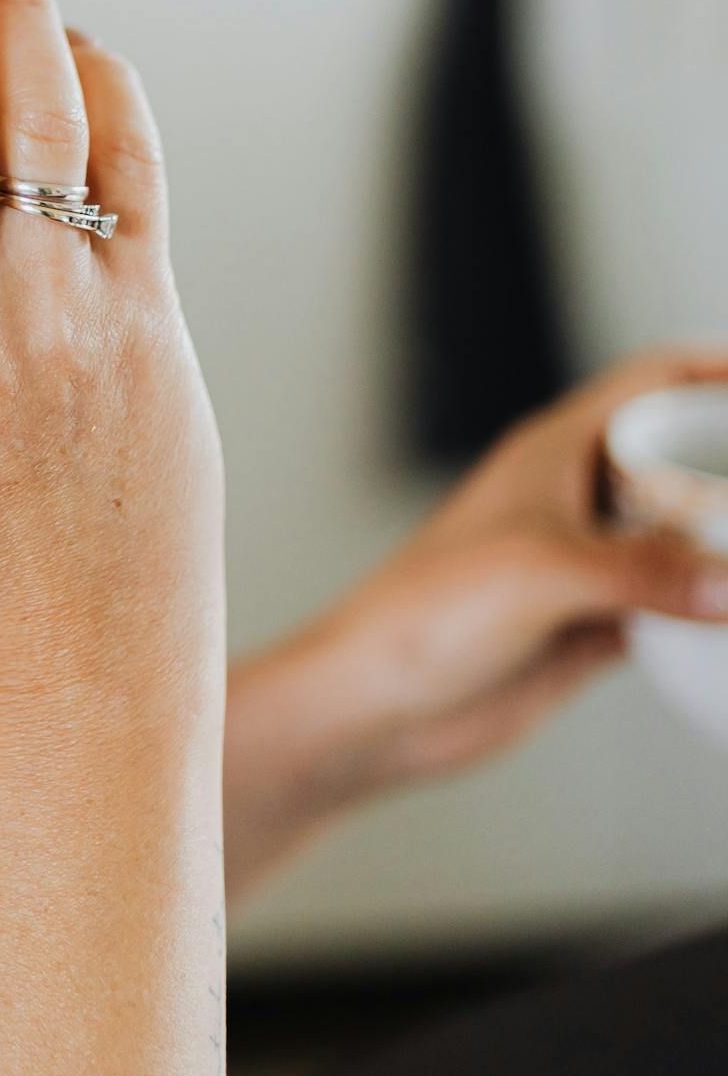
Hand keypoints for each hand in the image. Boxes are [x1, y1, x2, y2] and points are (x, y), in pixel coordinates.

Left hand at [225, 347, 727, 899]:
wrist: (381, 703)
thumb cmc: (424, 613)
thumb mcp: (540, 573)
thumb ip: (638, 571)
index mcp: (556, 451)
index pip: (649, 384)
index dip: (712, 371)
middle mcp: (577, 498)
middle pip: (679, 460)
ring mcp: (589, 564)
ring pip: (683, 537)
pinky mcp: (593, 626)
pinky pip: (674, 608)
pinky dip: (714, 615)